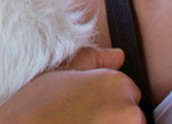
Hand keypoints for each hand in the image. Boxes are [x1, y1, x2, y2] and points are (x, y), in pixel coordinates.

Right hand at [0, 47, 145, 123]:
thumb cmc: (38, 105)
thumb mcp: (62, 72)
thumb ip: (94, 60)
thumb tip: (118, 55)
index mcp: (116, 83)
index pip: (129, 92)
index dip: (107, 99)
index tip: (87, 106)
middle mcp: (129, 109)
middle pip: (132, 115)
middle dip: (111, 116)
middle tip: (81, 117)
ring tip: (80, 123)